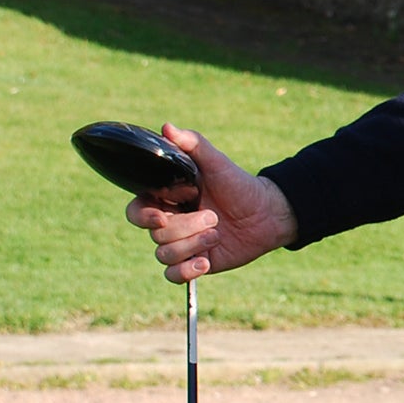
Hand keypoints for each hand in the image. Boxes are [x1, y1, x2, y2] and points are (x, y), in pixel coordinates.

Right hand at [125, 126, 297, 283]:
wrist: (267, 213)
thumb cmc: (239, 185)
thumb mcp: (217, 163)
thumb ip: (193, 145)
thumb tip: (167, 127)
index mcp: (167, 199)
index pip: (136, 210)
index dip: (144, 216)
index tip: (163, 216)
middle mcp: (169, 223)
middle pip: (155, 234)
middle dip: (184, 227)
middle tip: (213, 217)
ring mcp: (180, 244)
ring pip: (163, 255)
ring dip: (192, 245)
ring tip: (218, 233)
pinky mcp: (193, 262)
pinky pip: (173, 276)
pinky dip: (187, 271)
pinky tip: (207, 261)